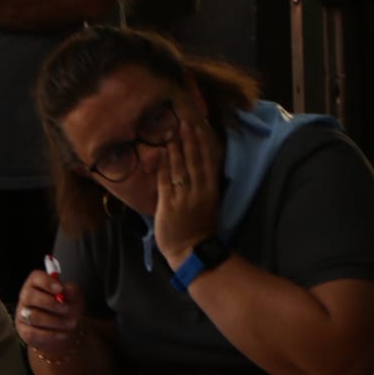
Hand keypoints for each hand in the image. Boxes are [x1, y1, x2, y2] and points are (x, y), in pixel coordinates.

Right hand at [14, 267, 85, 355]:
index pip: (36, 277)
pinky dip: (51, 334)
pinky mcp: (24, 331)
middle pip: (30, 296)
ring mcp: (23, 314)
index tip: (60, 288)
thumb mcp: (74, 298)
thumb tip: (67, 289)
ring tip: (70, 323)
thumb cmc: (67, 309)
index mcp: (37, 284)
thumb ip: (72, 292)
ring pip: (33, 316)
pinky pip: (34, 333)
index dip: (47, 282)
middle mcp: (26, 297)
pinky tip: (63, 334)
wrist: (65, 330)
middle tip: (66, 309)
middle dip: (50, 303)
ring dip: (55, 321)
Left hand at [153, 115, 220, 268]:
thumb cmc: (199, 230)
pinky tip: (162, 153)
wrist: (191, 252)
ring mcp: (183, 198)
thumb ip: (202, 188)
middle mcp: (199, 191)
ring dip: (176, 149)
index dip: (202, 144)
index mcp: (211, 191)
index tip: (199, 128)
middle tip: (184, 122)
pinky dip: (164, 166)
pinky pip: (165, 181)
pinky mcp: (168, 205)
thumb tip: (197, 169)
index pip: (207, 162)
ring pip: (180, 168)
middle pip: (194, 161)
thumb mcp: (208, 206)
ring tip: (173, 133)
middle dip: (189, 141)